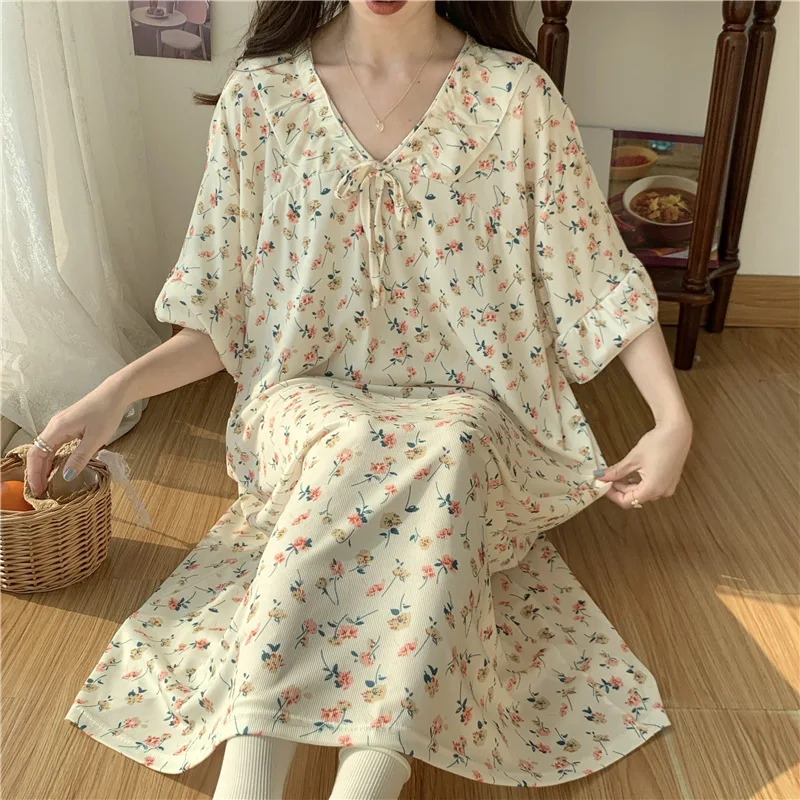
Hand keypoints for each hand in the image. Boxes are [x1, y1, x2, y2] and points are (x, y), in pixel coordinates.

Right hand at [26, 383, 129, 497]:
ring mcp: (61, 425)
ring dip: (45, 466)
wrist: (116, 393)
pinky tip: (58, 468)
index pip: (37, 454)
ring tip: (48, 484)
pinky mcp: (69, 425)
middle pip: (38, 452)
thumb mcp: (95, 439)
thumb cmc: (106, 413)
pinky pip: (56, 444)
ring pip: (47, 449)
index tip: (38, 490)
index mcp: (57, 428)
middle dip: (37, 472)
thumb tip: (66, 477)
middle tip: (42, 492)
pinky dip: (54, 458)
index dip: (35, 473)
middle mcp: (55, 426)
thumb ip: (80, 458)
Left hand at [597, 419, 691, 508]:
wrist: (677, 431)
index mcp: (653, 489)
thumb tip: (603, 477)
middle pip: (634, 498)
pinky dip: (638, 483)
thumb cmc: (659, 443)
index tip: (603, 486)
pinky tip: (630, 474)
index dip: (612, 494)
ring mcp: (668, 487)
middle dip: (618, 489)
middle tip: (607, 478)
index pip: (627, 501)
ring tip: (617, 474)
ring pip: (642, 493)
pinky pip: (650, 488)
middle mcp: (663, 492)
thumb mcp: (633, 459)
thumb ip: (616, 472)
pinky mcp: (669, 481)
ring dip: (627, 486)